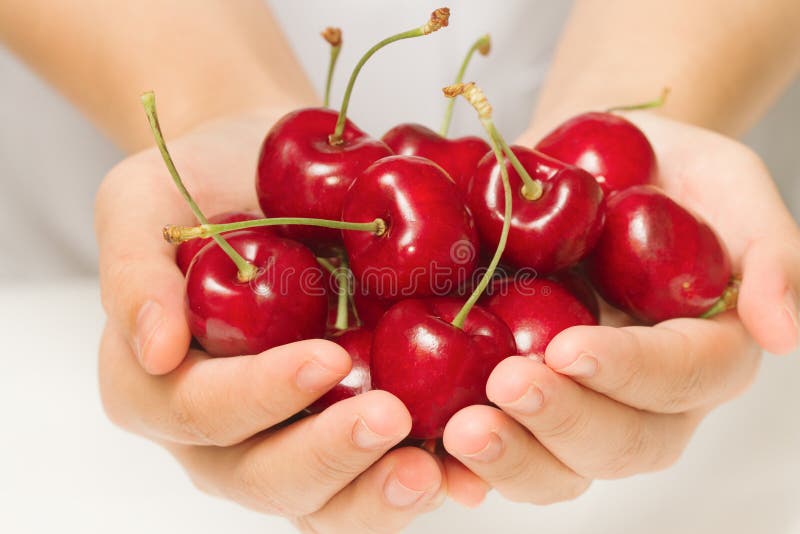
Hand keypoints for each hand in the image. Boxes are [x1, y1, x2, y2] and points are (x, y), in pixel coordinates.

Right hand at [95, 111, 446, 531]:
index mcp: (157, 386)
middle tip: (392, 420)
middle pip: (265, 477)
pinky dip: (423, 478)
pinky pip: (377, 474)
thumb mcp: (140, 202)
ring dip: (378, 495)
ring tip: (437, 470)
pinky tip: (468, 470)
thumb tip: (154, 351)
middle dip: (329, 456)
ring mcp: (290, 436)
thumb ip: (133, 273)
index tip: (325, 357)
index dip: (258, 395)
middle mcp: (222, 432)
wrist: (268, 174)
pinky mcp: (348, 425)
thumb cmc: (202, 183)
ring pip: (325, 501)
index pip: (200, 411)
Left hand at [441, 113, 799, 503]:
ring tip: (462, 430)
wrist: (579, 165)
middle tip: (508, 387)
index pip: (681, 380)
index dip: (631, 373)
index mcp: (701, 350)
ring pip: (558, 467)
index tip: (571, 347)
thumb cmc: (659, 171)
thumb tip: (782, 332)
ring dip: (512, 457)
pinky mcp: (516, 396)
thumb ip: (769, 250)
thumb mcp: (726, 183)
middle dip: (563, 423)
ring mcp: (576, 402)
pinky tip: (430, 456)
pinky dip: (465, 467)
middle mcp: (640, 396)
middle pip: (620, 444)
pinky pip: (498, 445)